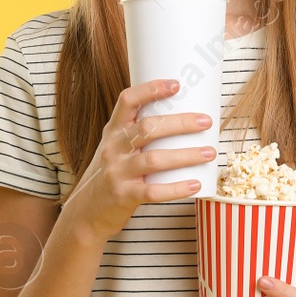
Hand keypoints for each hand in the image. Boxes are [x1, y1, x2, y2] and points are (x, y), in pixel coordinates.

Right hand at [64, 78, 213, 241]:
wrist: (86, 212)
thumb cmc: (111, 175)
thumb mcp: (115, 148)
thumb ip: (138, 135)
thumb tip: (183, 117)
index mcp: (113, 131)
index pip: (128, 100)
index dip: (151, 89)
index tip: (177, 84)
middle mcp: (113, 148)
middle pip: (148, 128)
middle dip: (181, 123)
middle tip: (206, 121)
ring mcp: (117, 173)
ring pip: (154, 159)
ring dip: (186, 155)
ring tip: (209, 153)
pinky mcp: (123, 196)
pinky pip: (153, 192)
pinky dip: (177, 189)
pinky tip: (195, 184)